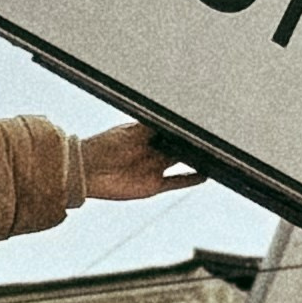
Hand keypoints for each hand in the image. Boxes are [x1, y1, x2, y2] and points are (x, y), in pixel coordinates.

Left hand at [81, 120, 200, 201]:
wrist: (86, 171)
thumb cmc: (103, 146)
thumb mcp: (130, 130)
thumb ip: (153, 125)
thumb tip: (173, 116)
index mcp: (146, 135)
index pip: (171, 129)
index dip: (184, 127)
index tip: (201, 122)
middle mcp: (152, 151)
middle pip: (180, 146)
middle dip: (193, 142)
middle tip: (212, 138)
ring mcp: (154, 168)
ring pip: (181, 163)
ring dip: (196, 160)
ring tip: (215, 155)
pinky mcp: (153, 186)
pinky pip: (176, 182)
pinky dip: (191, 179)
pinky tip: (205, 175)